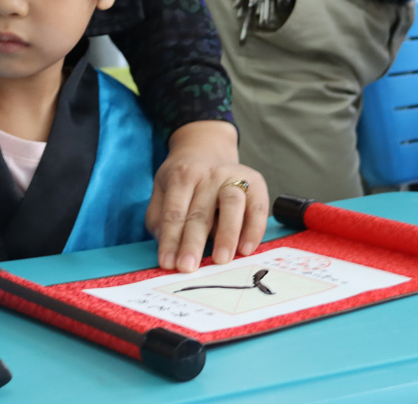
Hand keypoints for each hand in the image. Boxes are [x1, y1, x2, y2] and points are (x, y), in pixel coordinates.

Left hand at [145, 121, 269, 271]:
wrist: (207, 149)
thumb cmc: (183, 179)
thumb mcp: (162, 190)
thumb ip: (159, 218)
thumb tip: (166, 246)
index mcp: (181, 176)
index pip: (174, 211)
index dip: (170, 239)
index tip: (168, 263)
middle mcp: (208, 174)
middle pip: (200, 211)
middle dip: (193, 242)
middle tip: (188, 267)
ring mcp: (233, 176)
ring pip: (232, 204)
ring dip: (227, 234)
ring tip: (222, 260)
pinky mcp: (255, 182)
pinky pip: (258, 206)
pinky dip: (254, 229)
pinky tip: (246, 249)